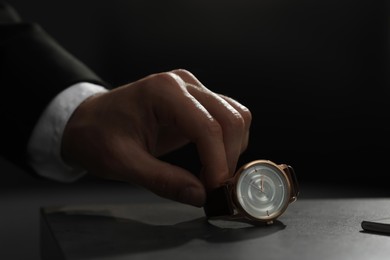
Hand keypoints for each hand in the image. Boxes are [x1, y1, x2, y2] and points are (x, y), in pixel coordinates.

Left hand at [61, 69, 251, 206]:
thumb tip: (199, 196)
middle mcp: (184, 84)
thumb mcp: (121, 162)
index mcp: (163, 92)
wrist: (88, 120)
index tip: (214, 189)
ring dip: (233, 149)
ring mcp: (191, 90)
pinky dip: (227, 143)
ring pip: (236, 116)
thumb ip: (162, 180)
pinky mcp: (195, 102)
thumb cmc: (96, 135)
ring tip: (213, 175)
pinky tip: (212, 162)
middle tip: (215, 187)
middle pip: (231, 118)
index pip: (207, 126)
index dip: (217, 162)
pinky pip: (226, 119)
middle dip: (229, 157)